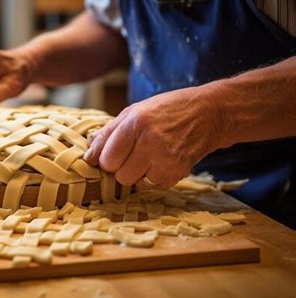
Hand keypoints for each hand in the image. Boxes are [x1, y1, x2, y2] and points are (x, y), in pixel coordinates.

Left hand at [84, 86, 223, 188]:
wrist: (209, 114)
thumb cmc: (167, 110)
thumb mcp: (134, 111)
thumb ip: (108, 133)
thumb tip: (87, 156)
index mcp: (136, 122)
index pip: (106, 158)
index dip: (106, 159)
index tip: (113, 155)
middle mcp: (150, 141)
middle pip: (118, 174)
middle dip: (120, 167)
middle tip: (132, 154)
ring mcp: (165, 159)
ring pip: (133, 183)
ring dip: (135, 174)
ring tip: (148, 157)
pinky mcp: (177, 173)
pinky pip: (151, 186)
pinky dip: (152, 178)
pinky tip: (161, 161)